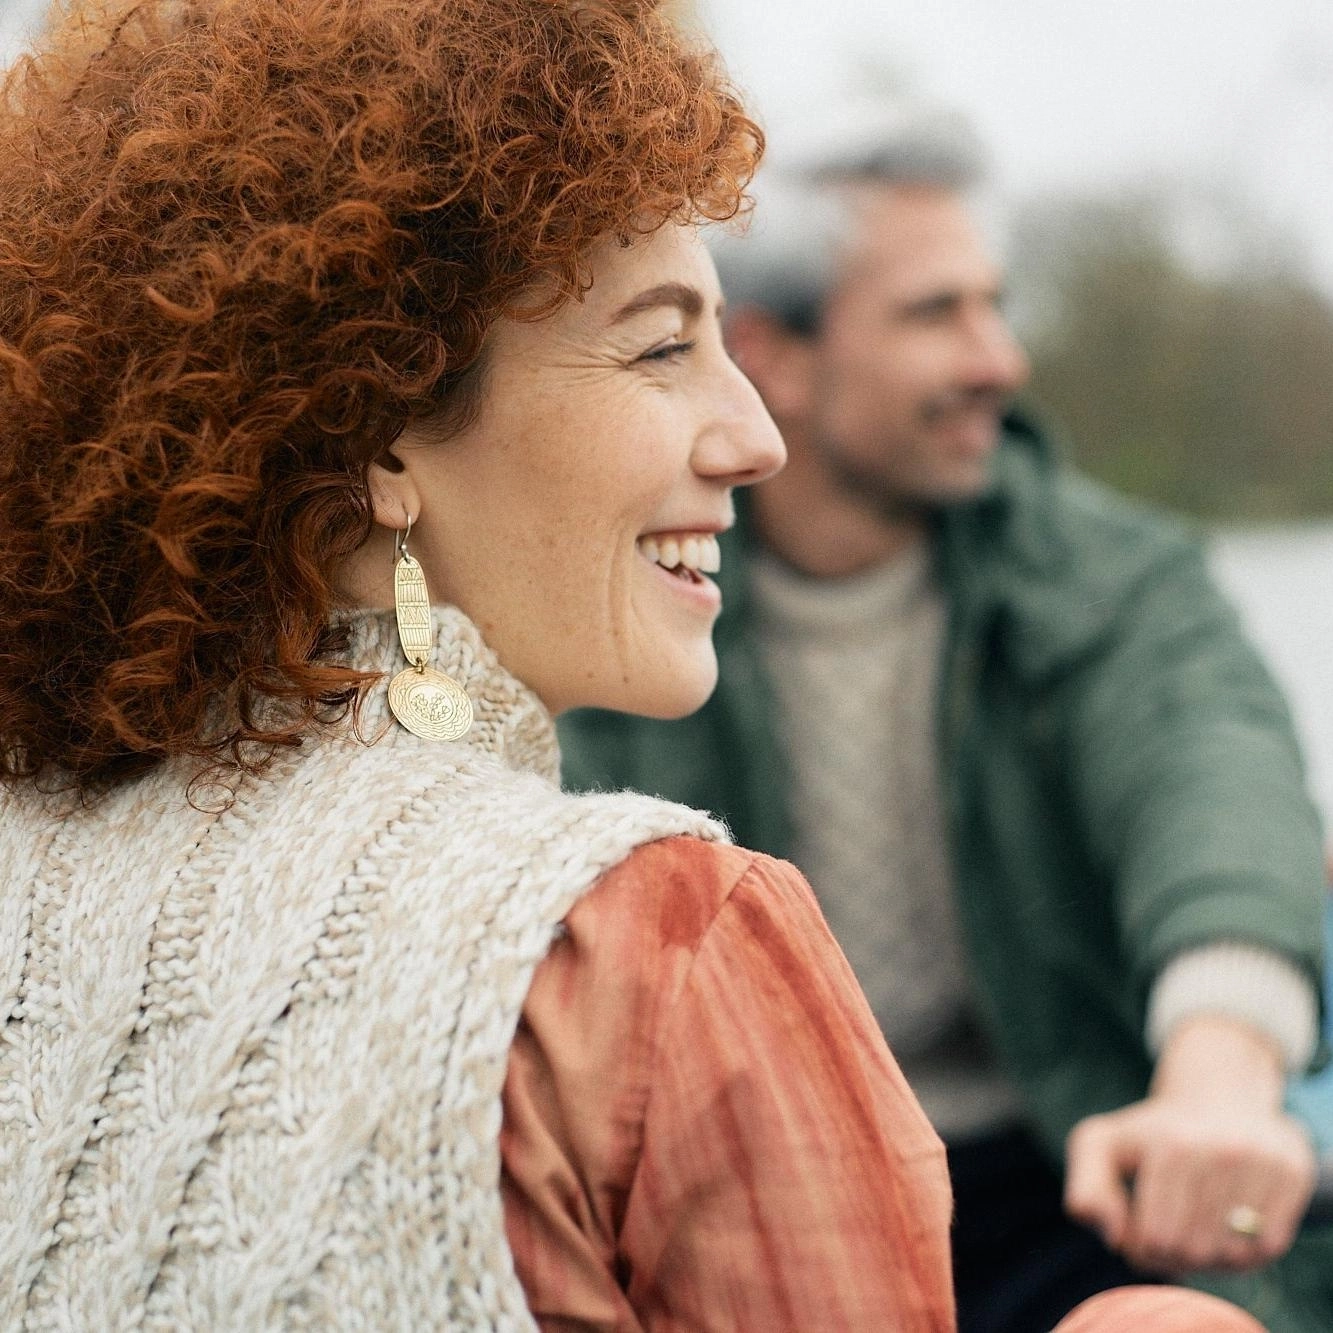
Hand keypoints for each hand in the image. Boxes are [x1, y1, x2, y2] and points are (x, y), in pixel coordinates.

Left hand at [1064, 1015, 1315, 1273]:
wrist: (1217, 1092)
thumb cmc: (1152, 1132)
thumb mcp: (1101, 1144)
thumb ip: (1086, 1189)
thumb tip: (1111, 1235)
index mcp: (1170, 1145)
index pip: (1154, 1239)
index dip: (1141, 1248)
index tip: (1137, 1231)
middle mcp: (1221, 1149)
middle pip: (1194, 1250)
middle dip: (1173, 1254)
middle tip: (1167, 1232)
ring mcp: (1261, 1159)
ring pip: (1233, 1255)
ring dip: (1210, 1255)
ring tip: (1194, 1225)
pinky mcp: (1292, 1169)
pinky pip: (1269, 1246)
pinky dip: (1245, 1250)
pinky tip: (1226, 1226)